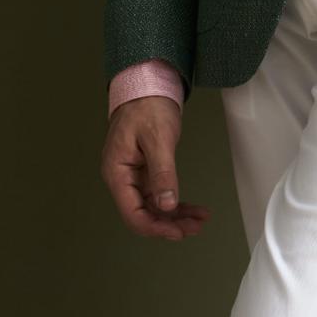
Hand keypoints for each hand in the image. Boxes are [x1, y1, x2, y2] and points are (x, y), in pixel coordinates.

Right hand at [100, 95, 211, 241]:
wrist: (148, 84)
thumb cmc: (148, 106)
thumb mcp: (157, 138)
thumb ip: (162, 172)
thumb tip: (167, 205)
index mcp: (117, 172)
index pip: (132, 212)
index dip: (155, 227)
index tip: (177, 232)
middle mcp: (122, 178)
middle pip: (144, 213)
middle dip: (169, 224)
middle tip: (196, 227)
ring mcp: (134, 176)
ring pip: (153, 206)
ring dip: (175, 216)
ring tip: (199, 220)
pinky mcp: (145, 171)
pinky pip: (159, 194)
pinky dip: (175, 202)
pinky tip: (192, 207)